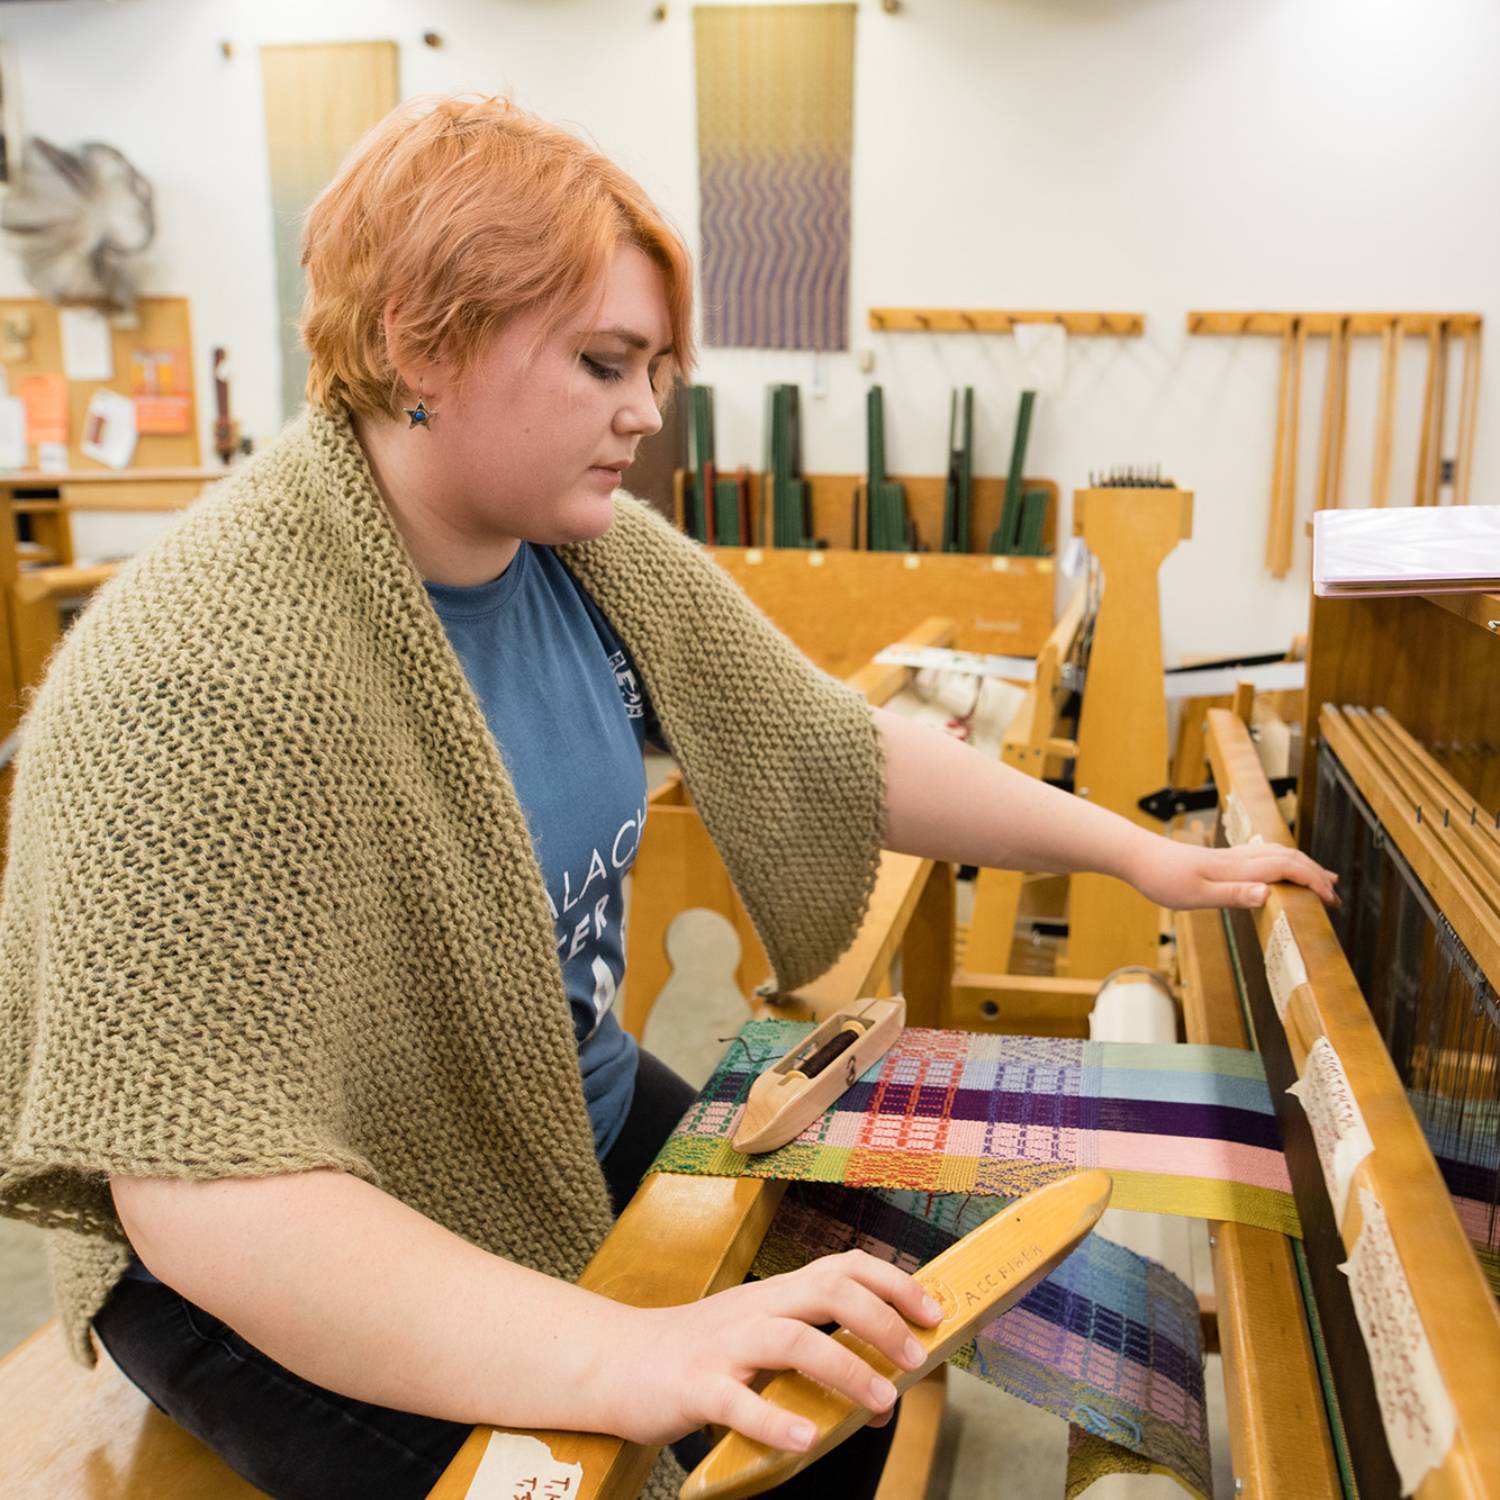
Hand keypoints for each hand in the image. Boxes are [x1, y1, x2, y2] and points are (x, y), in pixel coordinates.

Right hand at [606, 1250, 942, 1451]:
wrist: (612, 1362)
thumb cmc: (695, 1355)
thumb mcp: (756, 1337)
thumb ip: (810, 1351)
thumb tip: (879, 1389)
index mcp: (774, 1296)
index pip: (842, 1267)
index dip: (893, 1282)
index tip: (933, 1311)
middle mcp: (755, 1310)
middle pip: (827, 1290)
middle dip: (881, 1319)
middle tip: (917, 1358)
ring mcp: (724, 1347)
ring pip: (792, 1340)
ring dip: (846, 1369)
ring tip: (881, 1403)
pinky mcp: (694, 1387)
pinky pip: (738, 1403)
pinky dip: (776, 1421)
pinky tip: (806, 1440)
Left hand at [1124, 835, 1338, 910]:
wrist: (1137, 856)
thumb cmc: (1162, 879)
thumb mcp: (1195, 895)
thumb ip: (1232, 895)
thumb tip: (1268, 894)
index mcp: (1238, 869)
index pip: (1288, 869)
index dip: (1313, 883)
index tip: (1331, 901)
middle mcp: (1239, 858)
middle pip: (1289, 858)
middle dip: (1316, 875)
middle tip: (1335, 896)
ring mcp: (1231, 856)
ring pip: (1278, 854)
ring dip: (1303, 866)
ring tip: (1321, 880)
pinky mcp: (1222, 858)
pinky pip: (1264, 856)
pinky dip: (1284, 863)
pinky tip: (1281, 871)